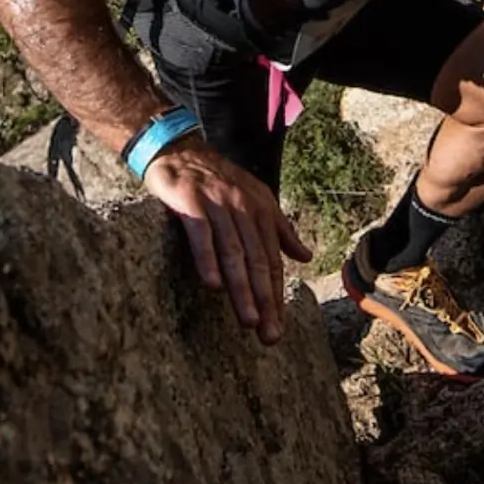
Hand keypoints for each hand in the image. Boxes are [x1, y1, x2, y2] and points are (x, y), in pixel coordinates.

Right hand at [141, 139, 311, 343]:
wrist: (179, 149)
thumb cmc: (218, 180)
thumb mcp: (255, 199)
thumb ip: (280, 229)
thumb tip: (305, 256)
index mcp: (262, 210)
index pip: (272, 260)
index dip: (276, 295)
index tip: (278, 326)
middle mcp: (243, 208)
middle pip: (257, 261)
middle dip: (265, 300)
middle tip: (269, 335)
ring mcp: (217, 204)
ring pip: (234, 252)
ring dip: (242, 289)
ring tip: (248, 320)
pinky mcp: (190, 201)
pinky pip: (201, 235)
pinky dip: (208, 259)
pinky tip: (213, 285)